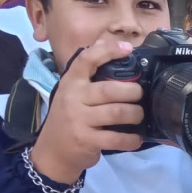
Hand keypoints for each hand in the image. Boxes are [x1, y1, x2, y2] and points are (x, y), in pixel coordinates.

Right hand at [30, 39, 145, 183]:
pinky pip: (116, 138)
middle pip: (111, 90)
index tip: (128, 49)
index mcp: (71, 82)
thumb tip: (104, 40)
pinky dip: (131, 139)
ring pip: (117, 112)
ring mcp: (79, 120)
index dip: (108, 51)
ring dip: (135, 114)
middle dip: (133, 92)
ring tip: (138, 116)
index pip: (87, 59)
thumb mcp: (72, 92)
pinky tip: (136, 138)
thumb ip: (88, 70)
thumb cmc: (68, 118)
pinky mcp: (86, 140)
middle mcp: (73, 98)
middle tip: (139, 96)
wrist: (52, 152)